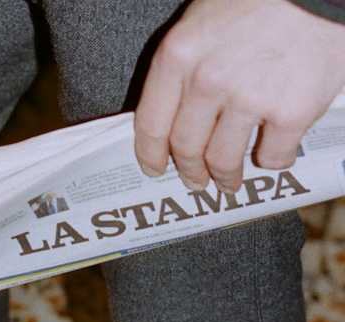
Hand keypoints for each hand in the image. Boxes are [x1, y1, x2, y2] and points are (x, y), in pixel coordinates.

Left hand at [134, 0, 344, 192]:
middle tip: (196, 179)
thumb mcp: (204, 20)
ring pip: (223, 161)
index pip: (151, 125)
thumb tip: (173, 110)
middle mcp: (208, 81)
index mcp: (179, 56)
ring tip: (230, 181)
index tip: (155, 168)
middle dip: (190, 172)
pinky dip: (273, 161)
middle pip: (186, 148)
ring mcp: (250, 98)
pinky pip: (273, 156)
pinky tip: (275, 155)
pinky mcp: (290, 112)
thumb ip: (185, 65)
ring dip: (226, 177)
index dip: (151, 155)